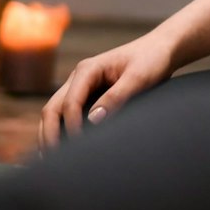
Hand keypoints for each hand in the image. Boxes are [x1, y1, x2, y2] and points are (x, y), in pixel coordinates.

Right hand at [37, 33, 176, 147]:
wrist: (160, 49)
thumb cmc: (151, 60)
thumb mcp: (138, 78)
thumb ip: (116, 97)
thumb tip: (93, 120)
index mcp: (87, 69)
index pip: (70, 102)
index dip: (71, 126)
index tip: (79, 146)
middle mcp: (78, 78)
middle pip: (53, 108)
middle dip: (49, 134)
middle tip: (54, 161)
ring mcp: (80, 87)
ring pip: (54, 111)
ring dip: (49, 133)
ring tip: (51, 160)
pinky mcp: (87, 95)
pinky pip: (66, 114)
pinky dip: (60, 130)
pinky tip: (63, 148)